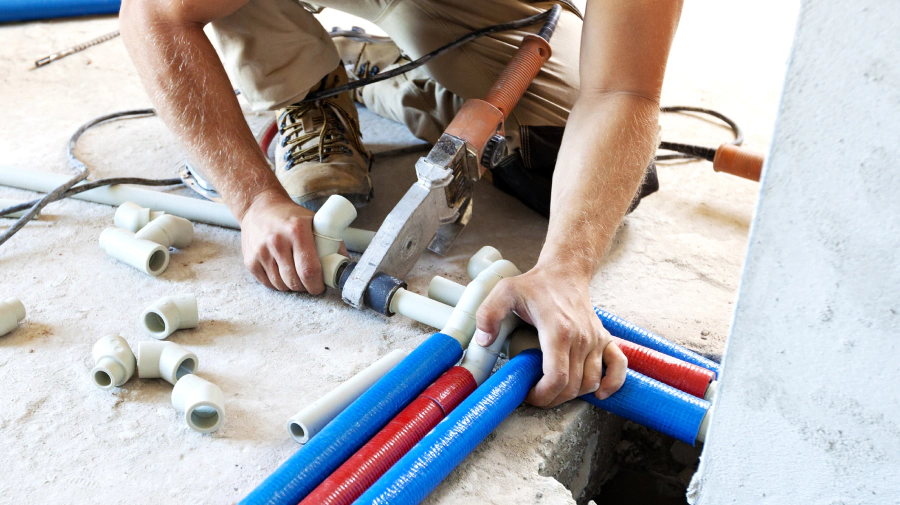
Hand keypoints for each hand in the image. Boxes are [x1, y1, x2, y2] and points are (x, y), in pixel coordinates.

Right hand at [238, 188, 325, 293]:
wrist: (259, 207)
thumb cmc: (292, 217)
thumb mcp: (315, 222)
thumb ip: (332, 244)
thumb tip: (344, 267)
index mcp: (297, 230)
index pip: (309, 269)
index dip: (317, 284)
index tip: (320, 286)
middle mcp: (276, 241)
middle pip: (294, 281)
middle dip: (306, 287)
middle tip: (310, 282)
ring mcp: (261, 252)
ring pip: (281, 285)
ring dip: (291, 286)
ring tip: (295, 274)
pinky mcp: (250, 261)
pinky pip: (268, 284)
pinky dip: (277, 283)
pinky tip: (281, 271)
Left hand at [474, 264, 626, 406]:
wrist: (564, 272)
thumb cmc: (535, 284)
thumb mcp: (504, 292)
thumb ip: (488, 314)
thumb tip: (483, 341)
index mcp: (558, 330)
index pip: (556, 377)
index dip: (542, 395)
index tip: (528, 395)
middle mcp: (581, 338)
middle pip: (573, 386)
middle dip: (552, 399)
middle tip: (535, 396)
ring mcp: (595, 339)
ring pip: (591, 382)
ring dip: (573, 394)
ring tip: (553, 391)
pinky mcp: (605, 338)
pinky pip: (618, 366)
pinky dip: (612, 383)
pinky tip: (599, 392)